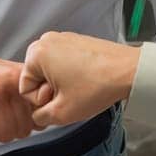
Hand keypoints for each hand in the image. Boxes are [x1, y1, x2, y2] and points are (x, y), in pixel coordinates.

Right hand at [0, 43, 37, 144]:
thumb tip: (44, 123)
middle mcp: (6, 82)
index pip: (39, 116)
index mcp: (20, 77)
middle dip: (8, 130)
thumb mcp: (7, 76)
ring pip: (4, 135)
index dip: (27, 123)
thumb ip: (28, 95)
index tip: (13, 114)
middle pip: (22, 130)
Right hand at [19, 32, 140, 127]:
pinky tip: (87, 80)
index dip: (43, 102)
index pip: (26, 89)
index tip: (62, 99)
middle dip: (51, 91)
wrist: (130, 71)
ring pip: (51, 72)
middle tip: (72, 95)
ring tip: (81, 87)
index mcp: (36, 53)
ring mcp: (63, 38)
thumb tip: (38, 114)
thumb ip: (40, 117)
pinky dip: (72, 74)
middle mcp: (46, 40)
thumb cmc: (98, 86)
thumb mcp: (62, 113)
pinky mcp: (77, 40)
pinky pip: (64, 63)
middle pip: (37, 78)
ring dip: (62, 84)